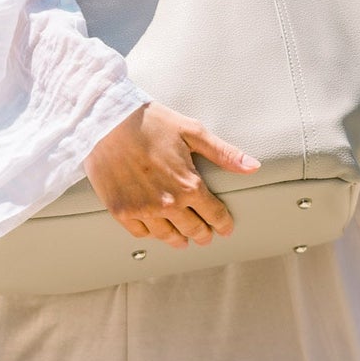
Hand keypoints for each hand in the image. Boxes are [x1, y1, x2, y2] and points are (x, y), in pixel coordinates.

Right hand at [85, 99, 261, 248]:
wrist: (106, 122)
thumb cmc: (150, 122)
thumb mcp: (192, 132)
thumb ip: (224, 153)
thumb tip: (252, 166)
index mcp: (188, 185)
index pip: (214, 214)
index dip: (223, 223)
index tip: (225, 227)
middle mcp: (167, 203)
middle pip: (192, 229)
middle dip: (202, 233)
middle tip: (206, 235)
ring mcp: (143, 210)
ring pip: (167, 236)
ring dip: (178, 239)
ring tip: (183, 239)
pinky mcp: (121, 211)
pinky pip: (141, 233)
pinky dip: (151, 233)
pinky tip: (155, 229)